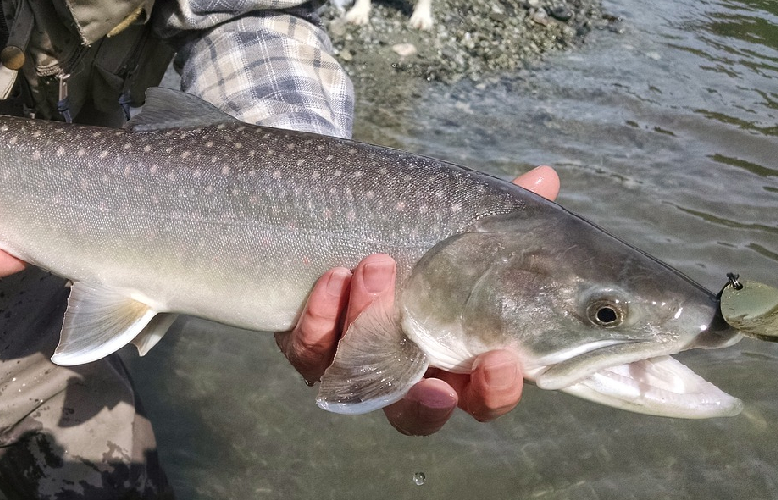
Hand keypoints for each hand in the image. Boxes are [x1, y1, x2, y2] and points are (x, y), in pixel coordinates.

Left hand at [276, 165, 560, 434]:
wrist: (341, 225)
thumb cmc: (418, 242)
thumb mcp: (460, 227)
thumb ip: (500, 215)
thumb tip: (545, 177)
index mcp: (454, 361)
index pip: (482, 399)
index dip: (494, 392)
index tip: (501, 360)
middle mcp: (402, 376)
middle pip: (416, 415)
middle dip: (428, 401)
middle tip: (435, 369)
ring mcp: (352, 366)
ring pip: (357, 377)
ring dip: (367, 327)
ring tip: (377, 266)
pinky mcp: (308, 346)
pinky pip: (309, 348)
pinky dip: (322, 316)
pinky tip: (335, 275)